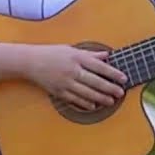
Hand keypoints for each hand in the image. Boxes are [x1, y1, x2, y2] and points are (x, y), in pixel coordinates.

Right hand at [8, 44, 127, 111]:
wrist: (30, 62)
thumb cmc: (51, 53)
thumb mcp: (70, 49)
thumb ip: (90, 54)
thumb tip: (107, 55)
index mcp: (76, 57)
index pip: (99, 66)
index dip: (113, 73)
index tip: (123, 78)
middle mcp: (72, 70)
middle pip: (95, 81)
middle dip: (110, 88)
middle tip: (120, 93)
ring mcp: (65, 82)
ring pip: (87, 93)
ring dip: (100, 98)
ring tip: (110, 101)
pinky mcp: (58, 91)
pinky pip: (75, 99)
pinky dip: (85, 103)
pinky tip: (93, 105)